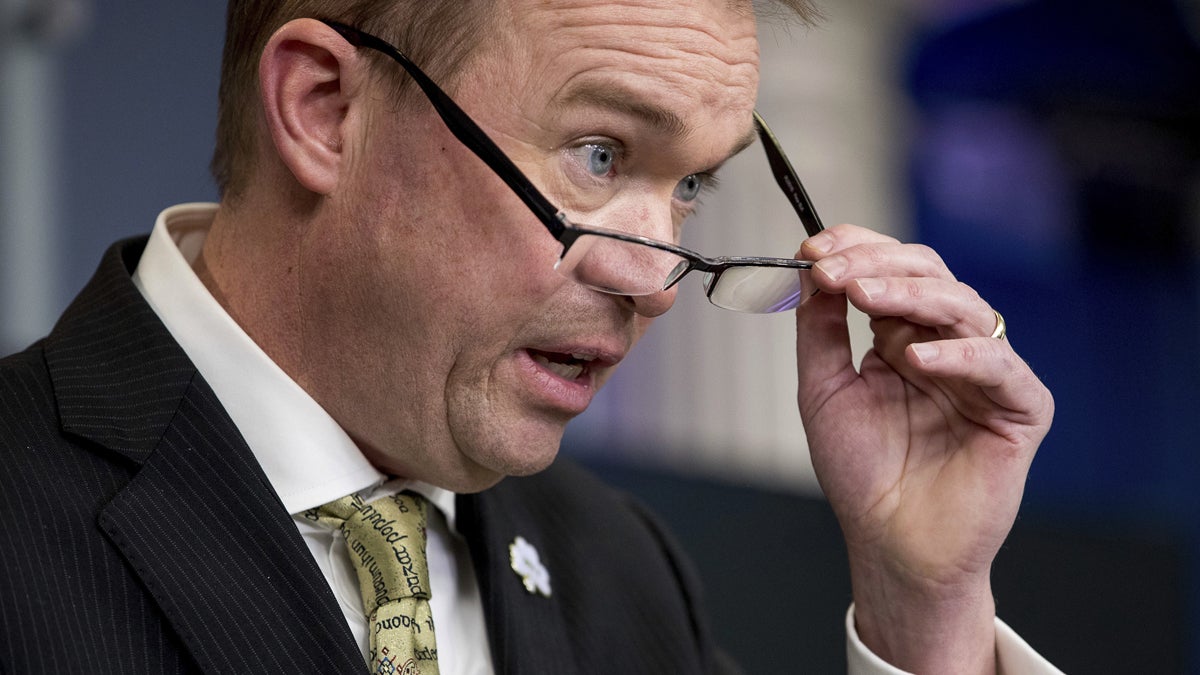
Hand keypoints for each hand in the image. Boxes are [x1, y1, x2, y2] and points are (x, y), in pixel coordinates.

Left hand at [795, 224, 1053, 673]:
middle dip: (876, 265)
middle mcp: (947, 344)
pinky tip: (914, 358)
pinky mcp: (1020, 407)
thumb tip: (812, 269)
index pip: (891, 270)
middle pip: (928, 274)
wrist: (892, 544)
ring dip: (908, 294)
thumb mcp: (823, 389)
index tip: (811, 249)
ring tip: (863, 296)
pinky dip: (957, 355)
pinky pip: (998, 365)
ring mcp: (986, 372)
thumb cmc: (863, 473)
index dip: (856, 249)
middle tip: (832, 271)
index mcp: (904, 336)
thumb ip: (819, 329)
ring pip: (962, 306)